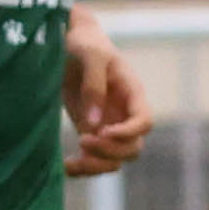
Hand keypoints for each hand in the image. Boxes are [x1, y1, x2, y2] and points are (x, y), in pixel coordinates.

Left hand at [61, 27, 150, 179]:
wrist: (67, 41)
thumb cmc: (83, 42)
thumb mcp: (90, 55)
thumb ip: (94, 85)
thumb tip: (94, 125)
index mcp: (132, 93)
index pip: (144, 122)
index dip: (128, 133)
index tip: (103, 131)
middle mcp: (124, 114)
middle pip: (133, 148)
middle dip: (110, 151)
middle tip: (83, 140)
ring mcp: (108, 125)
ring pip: (116, 159)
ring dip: (97, 166)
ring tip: (72, 162)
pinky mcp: (90, 131)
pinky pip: (94, 159)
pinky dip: (82, 168)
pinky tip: (64, 166)